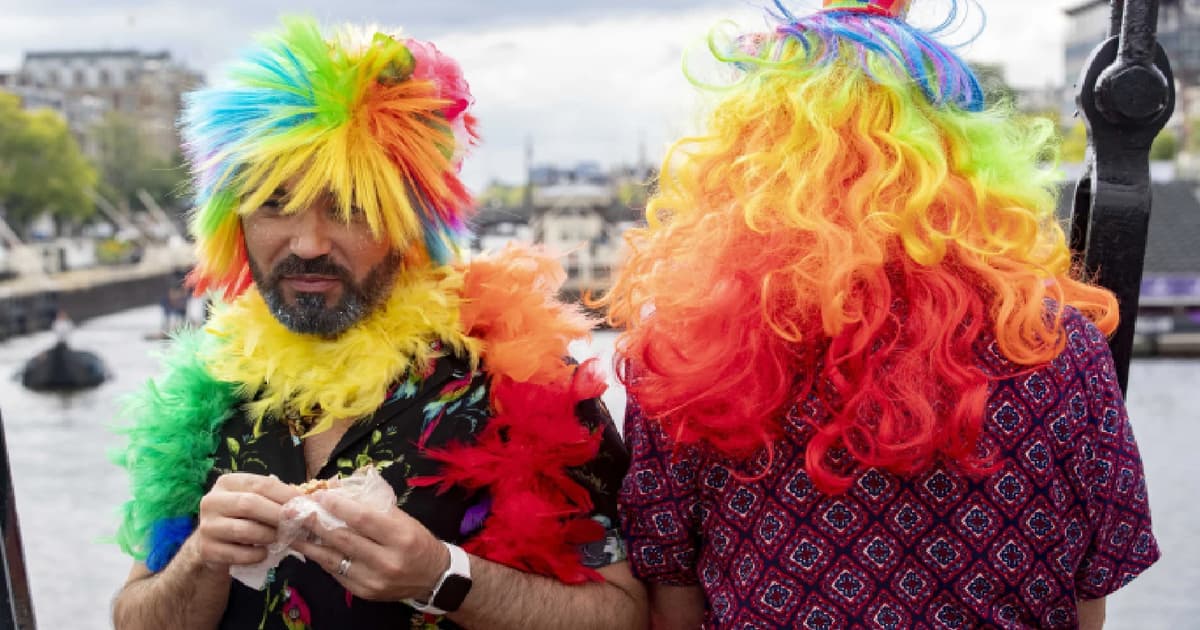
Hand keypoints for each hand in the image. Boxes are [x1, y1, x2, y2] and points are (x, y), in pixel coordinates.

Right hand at [192, 473, 300, 569]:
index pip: (260, 484)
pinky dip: (257, 554)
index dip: (286, 494)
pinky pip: (239, 554)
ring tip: (280, 538)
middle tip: (297, 524)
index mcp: (227, 483)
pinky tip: (263, 552)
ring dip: (269, 535)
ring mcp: (207, 526)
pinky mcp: (207, 549)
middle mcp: (212, 501)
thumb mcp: (256, 501)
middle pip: (250, 504)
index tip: (305, 504)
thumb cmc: (243, 518)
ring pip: (244, 530)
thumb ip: (276, 497)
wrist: (214, 545)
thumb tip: (308, 500)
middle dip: (278, 515)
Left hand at [290, 491, 449, 602]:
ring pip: (333, 559)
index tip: (320, 495)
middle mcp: (387, 561)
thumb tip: (340, 491)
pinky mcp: (364, 592)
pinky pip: (336, 573)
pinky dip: (321, 558)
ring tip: (290, 530)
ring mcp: (373, 580)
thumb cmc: (416, 541)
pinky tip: (309, 547)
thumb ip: (373, 507)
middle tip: (295, 509)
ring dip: (308, 542)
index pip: (363, 519)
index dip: (338, 506)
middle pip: (343, 539)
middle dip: (315, 522)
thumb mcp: (403, 519)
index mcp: (401, 536)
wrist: (432, 577)